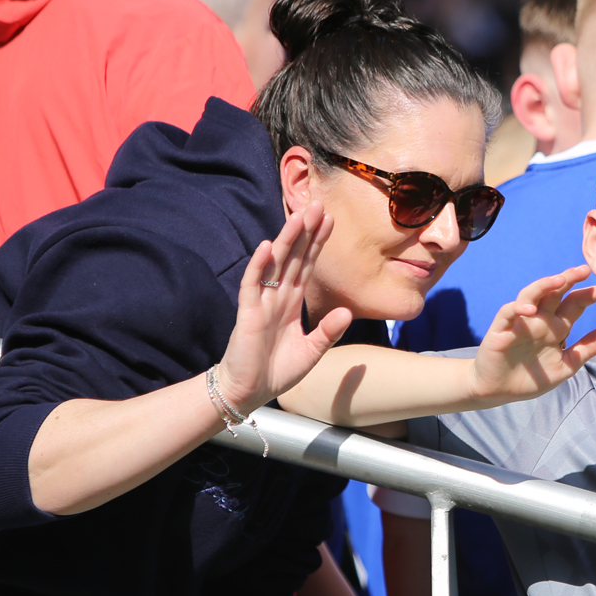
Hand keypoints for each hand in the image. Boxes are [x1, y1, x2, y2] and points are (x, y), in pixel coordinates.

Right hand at [216, 203, 350, 412]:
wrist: (250, 391)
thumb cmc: (277, 371)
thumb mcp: (311, 352)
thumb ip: (328, 332)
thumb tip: (348, 312)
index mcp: (291, 302)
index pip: (307, 265)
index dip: (317, 243)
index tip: (330, 220)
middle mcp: (277, 296)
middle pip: (293, 257)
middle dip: (305, 231)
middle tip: (318, 204)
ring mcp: (262, 302)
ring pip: (275, 264)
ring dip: (287, 240)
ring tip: (298, 216)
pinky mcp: (248, 313)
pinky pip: (253, 285)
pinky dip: (259, 265)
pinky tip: (268, 246)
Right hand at [468, 266, 595, 402]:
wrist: (499, 392)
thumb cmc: (532, 377)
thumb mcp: (565, 365)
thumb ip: (585, 349)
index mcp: (555, 326)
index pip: (574, 304)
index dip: (589, 296)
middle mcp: (539, 319)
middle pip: (554, 292)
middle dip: (569, 279)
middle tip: (585, 270)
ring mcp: (520, 322)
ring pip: (531, 295)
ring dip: (543, 286)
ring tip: (559, 280)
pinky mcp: (501, 330)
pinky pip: (508, 313)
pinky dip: (518, 308)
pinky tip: (530, 310)